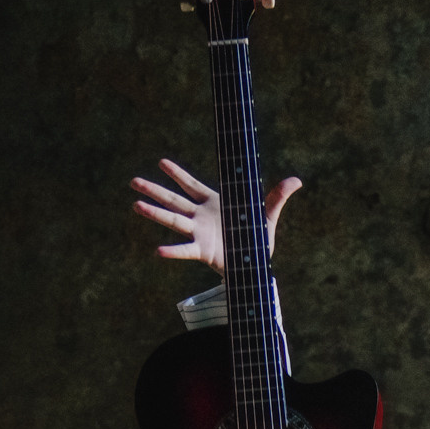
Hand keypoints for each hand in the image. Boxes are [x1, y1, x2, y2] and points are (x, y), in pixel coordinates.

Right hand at [130, 156, 302, 272]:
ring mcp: (199, 233)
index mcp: (213, 203)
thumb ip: (277, 197)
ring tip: (135, 205)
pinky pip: (185, 250)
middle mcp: (201, 217)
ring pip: (173, 221)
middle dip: (154, 190)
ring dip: (154, 213)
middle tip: (133, 182)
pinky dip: (173, 251)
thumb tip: (296, 180)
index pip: (191, 184)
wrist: (255, 266)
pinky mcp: (203, 252)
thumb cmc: (257, 239)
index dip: (177, 174)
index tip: (161, 162)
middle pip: (173, 200)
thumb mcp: (268, 216)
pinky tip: (158, 252)